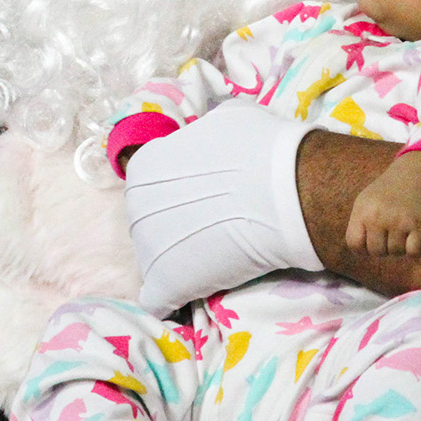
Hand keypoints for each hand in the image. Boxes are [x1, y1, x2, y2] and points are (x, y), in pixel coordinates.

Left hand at [122, 101, 321, 314]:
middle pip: (152, 224)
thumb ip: (203, 135)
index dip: (183, 195)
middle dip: (179, 228)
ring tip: (218, 258)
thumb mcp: (225, 120)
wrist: (285, 190)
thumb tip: (209, 140)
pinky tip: (200, 293)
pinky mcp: (165, 283)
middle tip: (217, 228)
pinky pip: (160, 301)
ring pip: (158, 260)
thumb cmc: (259, 148)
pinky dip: (178, 300)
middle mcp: (136, 205)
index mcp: (145, 167)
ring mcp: (147, 247)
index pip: (153, 187)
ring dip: (182, 261)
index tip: (209, 200)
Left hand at [345, 152, 420, 255]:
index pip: (354, 244)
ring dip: (400, 246)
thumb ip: (357, 227)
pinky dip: (414, 249)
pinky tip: (413, 235)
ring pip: (396, 253)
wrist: (414, 178)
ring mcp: (399, 220)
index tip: (371, 239)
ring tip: (401, 228)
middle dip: (383, 246)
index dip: (362, 247)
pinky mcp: (418, 225)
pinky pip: (413, 253)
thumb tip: (360, 252)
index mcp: (362, 210)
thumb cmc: (386, 196)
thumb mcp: (364, 203)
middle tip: (389, 231)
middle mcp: (378, 215)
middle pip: (376, 252)